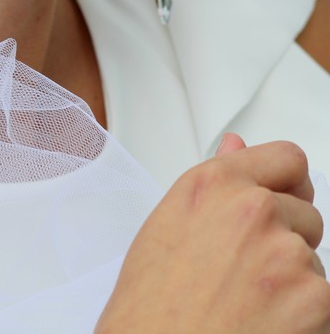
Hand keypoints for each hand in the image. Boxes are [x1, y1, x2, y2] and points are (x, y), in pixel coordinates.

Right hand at [95, 137, 329, 333]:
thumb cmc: (150, 308)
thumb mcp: (167, 227)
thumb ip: (214, 184)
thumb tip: (236, 147)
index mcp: (215, 184)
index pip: (286, 159)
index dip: (287, 184)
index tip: (284, 200)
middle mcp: (254, 208)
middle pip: (305, 214)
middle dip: (287, 241)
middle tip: (248, 276)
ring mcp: (287, 252)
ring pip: (313, 262)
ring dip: (294, 284)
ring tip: (247, 308)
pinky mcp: (315, 298)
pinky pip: (324, 303)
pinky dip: (305, 320)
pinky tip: (264, 328)